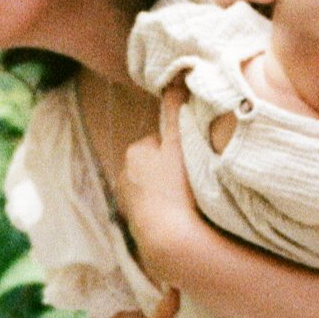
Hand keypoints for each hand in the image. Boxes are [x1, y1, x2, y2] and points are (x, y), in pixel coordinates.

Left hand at [118, 89, 206, 275]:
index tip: (194, 161)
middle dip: (171, 170)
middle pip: (156, 165)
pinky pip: (155, 212)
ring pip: (155, 189)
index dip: (180, 148)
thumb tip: (176, 76)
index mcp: (134, 153)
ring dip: (168, 193)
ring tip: (190, 203)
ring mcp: (129, 204)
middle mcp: (124, 176)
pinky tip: (181, 219)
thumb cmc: (177, 188)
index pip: (161, 142)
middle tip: (194, 181)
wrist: (170, 241)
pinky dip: (165, 213)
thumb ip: (176, 110)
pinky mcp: (136, 228)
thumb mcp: (179, 143)